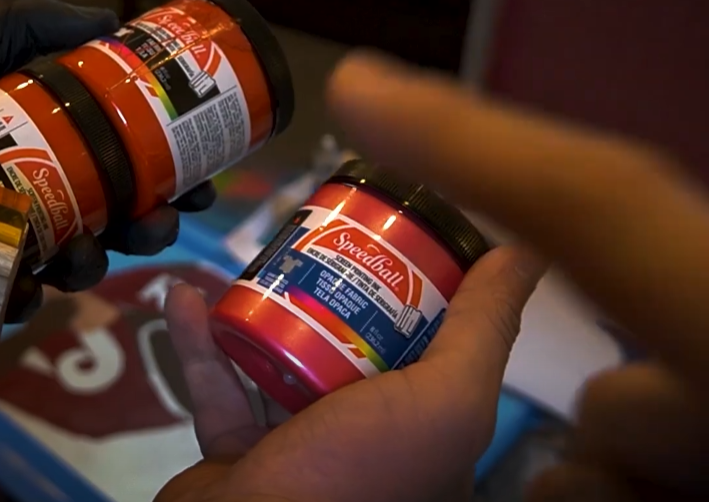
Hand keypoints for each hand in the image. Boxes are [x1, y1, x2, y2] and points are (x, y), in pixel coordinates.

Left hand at [0, 0, 215, 315]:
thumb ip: (34, 24)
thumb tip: (113, 18)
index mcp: (55, 144)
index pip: (132, 167)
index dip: (175, 179)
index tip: (200, 182)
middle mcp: (41, 195)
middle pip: (121, 223)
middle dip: (153, 229)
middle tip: (157, 220)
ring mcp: (8, 242)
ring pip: (77, 267)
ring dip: (95, 266)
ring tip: (82, 253)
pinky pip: (11, 302)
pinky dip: (24, 302)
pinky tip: (24, 287)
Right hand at [159, 245, 544, 501]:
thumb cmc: (360, 472)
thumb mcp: (446, 400)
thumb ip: (483, 329)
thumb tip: (523, 256)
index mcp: (431, 443)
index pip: (438, 353)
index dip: (424, 292)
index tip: (400, 235)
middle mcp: (371, 450)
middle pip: (354, 349)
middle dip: (335, 290)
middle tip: (320, 236)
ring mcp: (302, 453)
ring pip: (282, 362)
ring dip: (259, 310)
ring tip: (252, 258)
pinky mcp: (239, 455)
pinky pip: (220, 388)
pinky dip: (200, 345)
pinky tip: (185, 299)